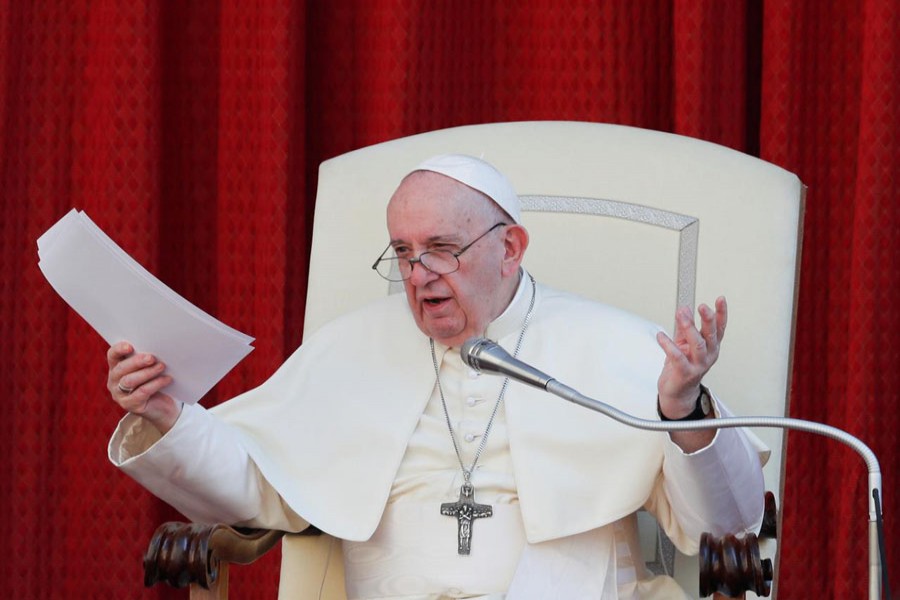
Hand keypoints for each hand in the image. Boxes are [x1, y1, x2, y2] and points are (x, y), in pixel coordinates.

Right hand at [107, 342, 179, 432]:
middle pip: (121, 368)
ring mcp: (120, 395)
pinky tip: (166, 379)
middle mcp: (114, 381)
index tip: (130, 346)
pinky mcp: (130, 405)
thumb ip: (147, 359)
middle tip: (152, 358)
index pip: (112, 355)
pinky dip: (155, 384)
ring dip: (147, 372)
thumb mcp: (148, 368)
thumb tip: (157, 348)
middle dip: (137, 362)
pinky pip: (141, 393)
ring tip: (161, 366)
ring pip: (130, 381)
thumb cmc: (154, 381)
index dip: (119, 349)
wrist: (161, 407)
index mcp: (116, 367)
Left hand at [655, 297, 726, 418]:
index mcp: (711, 346)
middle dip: (708, 320)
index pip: (719, 328)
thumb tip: (684, 309)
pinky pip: (677, 357)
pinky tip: (661, 336)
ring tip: (681, 315)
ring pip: (698, 345)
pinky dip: (668, 345)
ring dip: (690, 329)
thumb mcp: (683, 343)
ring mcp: (698, 365)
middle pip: (711, 335)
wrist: (677, 391)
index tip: (720, 299)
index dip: (721, 314)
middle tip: (702, 306)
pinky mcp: (685, 373)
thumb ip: (683, 328)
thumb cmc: (681, 366)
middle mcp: (708, 355)